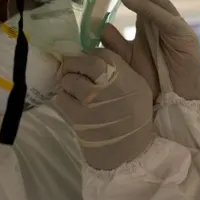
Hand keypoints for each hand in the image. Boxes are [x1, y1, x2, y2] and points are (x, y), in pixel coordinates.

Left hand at [55, 48, 154, 169]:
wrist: (127, 151)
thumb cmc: (135, 116)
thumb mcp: (137, 86)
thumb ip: (121, 67)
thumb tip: (100, 49)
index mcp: (124, 74)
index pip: (100, 53)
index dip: (90, 56)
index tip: (87, 63)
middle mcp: (107, 83)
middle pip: (81, 62)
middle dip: (73, 64)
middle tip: (70, 70)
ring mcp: (90, 99)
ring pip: (68, 79)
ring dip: (68, 82)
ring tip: (73, 89)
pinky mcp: (77, 115)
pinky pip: (62, 98)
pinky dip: (64, 99)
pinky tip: (71, 104)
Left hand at [101, 0, 199, 100]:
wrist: (177, 106)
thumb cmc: (156, 83)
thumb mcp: (128, 60)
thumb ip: (115, 43)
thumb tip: (98, 25)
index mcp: (150, 19)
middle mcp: (163, 17)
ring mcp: (175, 25)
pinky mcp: (184, 37)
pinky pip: (163, 19)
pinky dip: (146, 8)